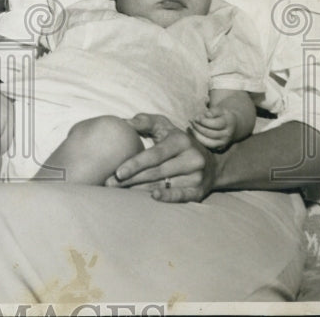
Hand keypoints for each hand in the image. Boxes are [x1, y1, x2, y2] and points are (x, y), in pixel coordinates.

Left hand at [103, 113, 218, 202]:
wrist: (210, 162)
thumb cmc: (176, 141)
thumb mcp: (164, 126)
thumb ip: (144, 121)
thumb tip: (124, 123)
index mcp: (180, 141)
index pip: (154, 155)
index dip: (135, 164)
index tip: (117, 172)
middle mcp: (192, 159)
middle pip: (156, 172)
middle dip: (131, 179)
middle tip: (110, 184)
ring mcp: (197, 177)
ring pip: (164, 185)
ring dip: (140, 191)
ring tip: (119, 193)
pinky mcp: (199, 192)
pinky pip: (181, 196)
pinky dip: (168, 197)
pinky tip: (154, 197)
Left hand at [190, 106, 236, 149]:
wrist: (233, 127)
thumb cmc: (222, 116)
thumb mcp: (220, 110)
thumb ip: (213, 111)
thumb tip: (206, 115)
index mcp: (229, 122)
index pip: (216, 124)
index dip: (204, 121)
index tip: (196, 117)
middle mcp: (228, 134)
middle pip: (211, 133)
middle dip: (198, 127)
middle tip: (191, 121)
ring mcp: (224, 142)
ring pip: (208, 142)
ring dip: (197, 134)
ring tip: (191, 127)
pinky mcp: (219, 148)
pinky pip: (207, 146)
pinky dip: (199, 139)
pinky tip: (194, 132)